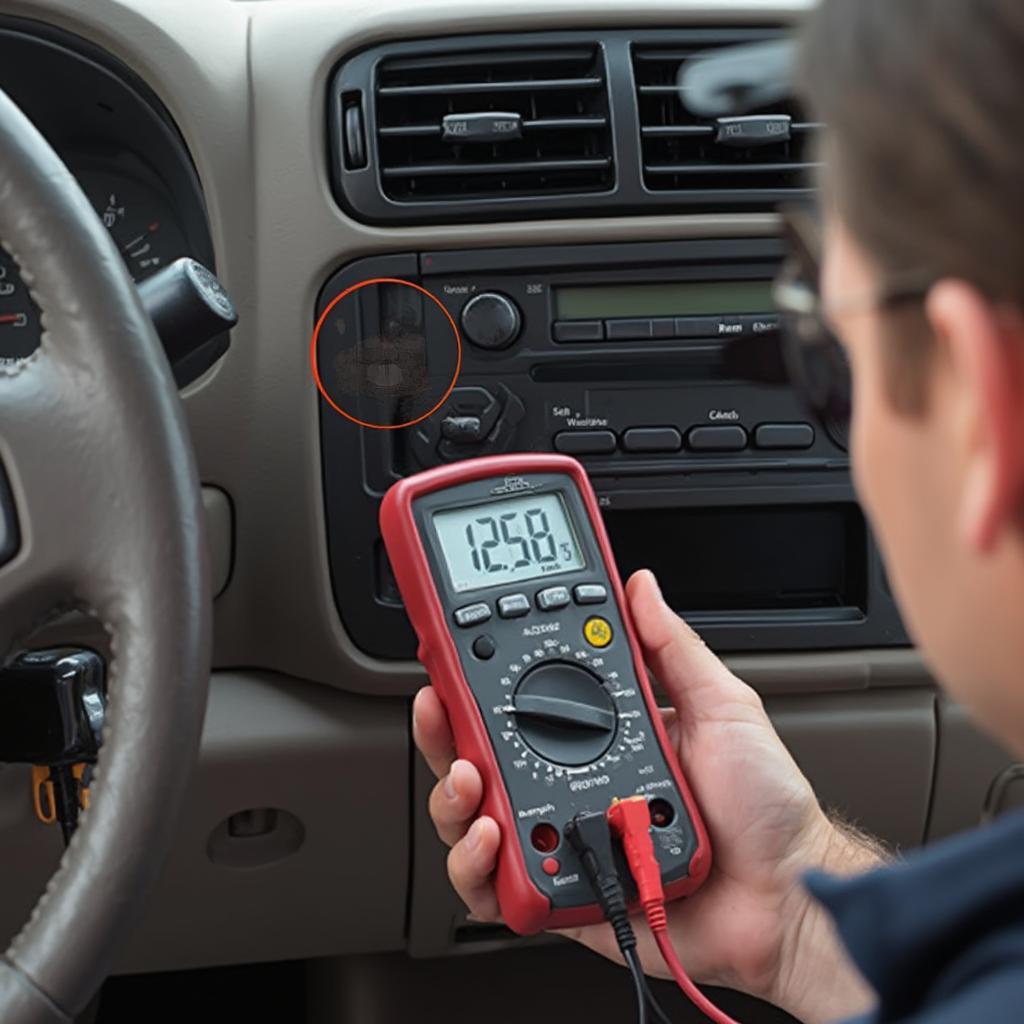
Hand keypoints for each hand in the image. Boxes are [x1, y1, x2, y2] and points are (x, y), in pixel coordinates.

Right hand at [413, 569, 877, 1022]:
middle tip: (440, 709)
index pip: (525, 704)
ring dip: (452, 796)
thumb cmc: (764, 807)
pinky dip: (476, 866)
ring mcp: (563, 840)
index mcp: (601, 739)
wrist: (788, 895)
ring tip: (470, 780)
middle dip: (445, 733)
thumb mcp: (722, 706)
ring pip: (474, 819)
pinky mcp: (562, 895)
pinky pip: (497, 887)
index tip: (456, 654)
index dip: (481, 683)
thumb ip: (673, 647)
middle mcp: (572, 786)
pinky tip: (490, 838)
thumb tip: (641, 587)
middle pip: (483, 758)